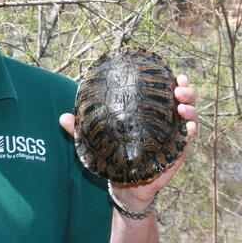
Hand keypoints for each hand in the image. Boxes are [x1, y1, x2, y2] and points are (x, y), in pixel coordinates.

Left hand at [59, 74, 197, 208]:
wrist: (125, 183)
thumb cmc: (113, 152)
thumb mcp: (97, 139)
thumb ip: (80, 128)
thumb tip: (62, 117)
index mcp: (146, 110)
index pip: (160, 89)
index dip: (167, 78)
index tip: (169, 70)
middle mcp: (163, 118)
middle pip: (180, 98)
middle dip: (184, 90)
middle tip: (177, 88)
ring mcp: (172, 134)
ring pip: (189, 115)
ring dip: (189, 108)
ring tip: (181, 106)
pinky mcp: (177, 150)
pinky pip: (188, 138)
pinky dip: (191, 131)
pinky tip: (189, 128)